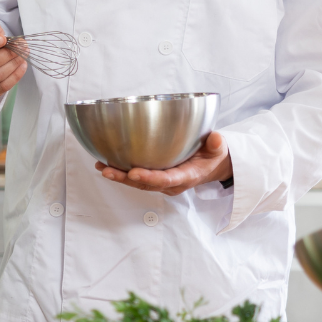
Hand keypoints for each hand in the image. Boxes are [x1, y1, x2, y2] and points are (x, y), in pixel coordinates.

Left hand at [97, 131, 232, 196]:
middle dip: (125, 179)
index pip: (166, 179)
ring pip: (138, 183)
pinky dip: (122, 173)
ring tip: (102, 168)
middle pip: (146, 184)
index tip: (133, 173)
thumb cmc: (213, 156)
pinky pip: (137, 179)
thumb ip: (217, 144)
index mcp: (187, 176)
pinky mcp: (156, 179)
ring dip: (119, 177)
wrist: (213, 167)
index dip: (149, 177)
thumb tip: (216, 138)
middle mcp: (172, 183)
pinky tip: (107, 165)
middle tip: (107, 171)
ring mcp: (163, 183)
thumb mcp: (220, 149)